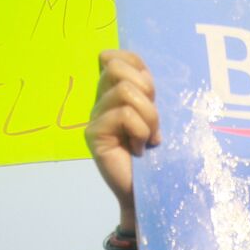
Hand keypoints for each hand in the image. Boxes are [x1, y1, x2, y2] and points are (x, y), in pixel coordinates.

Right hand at [86, 50, 159, 224]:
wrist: (147, 192)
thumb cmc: (155, 156)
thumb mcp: (156, 117)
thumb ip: (147, 93)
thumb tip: (143, 72)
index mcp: (113, 93)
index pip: (118, 58)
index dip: (139, 68)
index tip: (152, 96)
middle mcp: (100, 101)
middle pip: (117, 68)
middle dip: (145, 91)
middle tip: (151, 120)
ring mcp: (94, 117)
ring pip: (125, 92)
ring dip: (148, 117)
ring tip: (148, 139)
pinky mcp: (94, 134)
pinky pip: (124, 115)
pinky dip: (141, 132)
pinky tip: (139, 149)